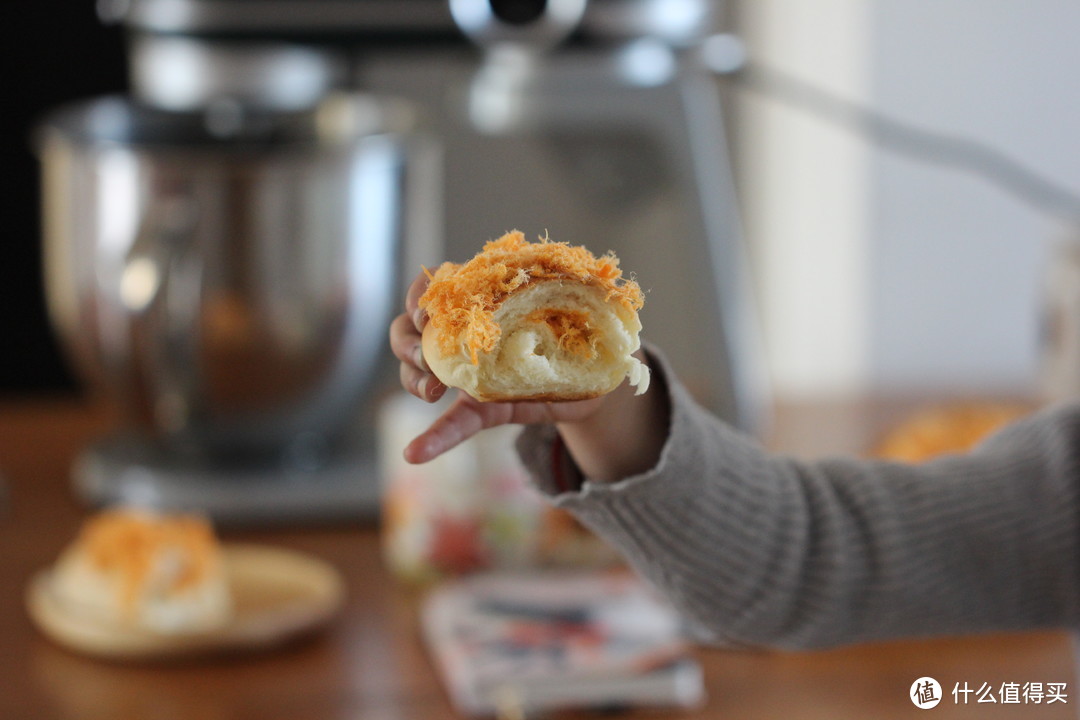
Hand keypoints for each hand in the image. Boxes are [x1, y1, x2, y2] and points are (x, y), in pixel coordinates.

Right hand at [388, 270, 604, 463]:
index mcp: (484, 296)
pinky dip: (433, 438)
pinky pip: (454, 422)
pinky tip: (414, 453)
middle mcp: (466, 331)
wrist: (599, 372)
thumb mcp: (581, 296)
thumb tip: (597, 278)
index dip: (422, 295)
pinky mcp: (482, 407)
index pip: (437, 285)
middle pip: (410, 329)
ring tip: (431, 393)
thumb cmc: (586, 323)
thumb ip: (578, 284)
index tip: (426, 312)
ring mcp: (468, 370)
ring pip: (417, 371)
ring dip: (413, 380)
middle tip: (426, 356)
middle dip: (408, 342)